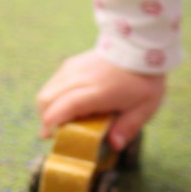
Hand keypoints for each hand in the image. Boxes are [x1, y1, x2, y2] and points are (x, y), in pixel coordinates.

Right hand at [36, 49, 166, 151]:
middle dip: (46, 119)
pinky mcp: (73, 62)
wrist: (139, 46)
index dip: (52, 125)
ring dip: (48, 107)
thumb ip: (128, 128)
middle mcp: (80, 77)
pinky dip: (54, 95)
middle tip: (58, 131)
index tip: (54, 138)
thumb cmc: (142, 78)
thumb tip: (114, 145)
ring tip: (63, 118)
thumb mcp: (144, 106)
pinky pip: (54, 81)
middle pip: (46, 99)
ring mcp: (74, 67)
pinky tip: (68, 102)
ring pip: (47, 90)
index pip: (63, 107)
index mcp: (97, 91)